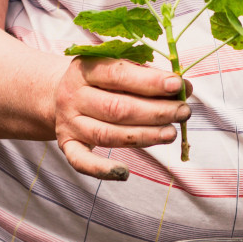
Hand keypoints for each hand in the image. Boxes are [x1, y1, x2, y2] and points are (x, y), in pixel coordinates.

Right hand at [54, 57, 191, 179]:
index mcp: (85, 69)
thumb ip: (148, 76)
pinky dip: (101, 170)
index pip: (119, 74)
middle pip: (117, 108)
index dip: (150, 81)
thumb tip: (184, 88)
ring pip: (108, 134)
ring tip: (171, 134)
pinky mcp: (68, 145)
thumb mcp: (118, 68)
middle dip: (155, 111)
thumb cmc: (101, 81)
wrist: (58, 94)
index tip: (177, 85)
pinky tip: (125, 173)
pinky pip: (81, 162)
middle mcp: (73, 96)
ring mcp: (69, 123)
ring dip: (144, 136)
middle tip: (184, 112)